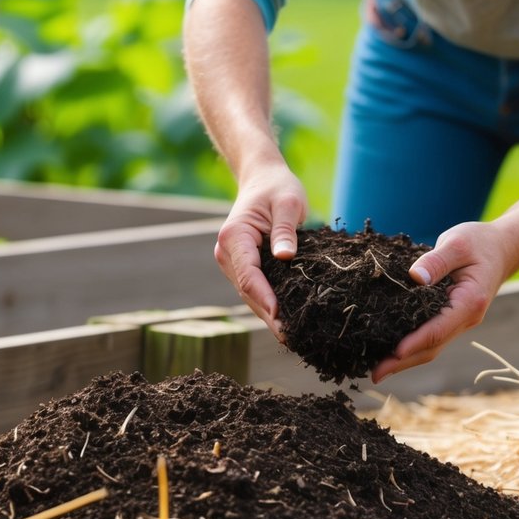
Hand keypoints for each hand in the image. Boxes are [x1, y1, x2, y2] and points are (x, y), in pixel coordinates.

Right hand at [213, 162, 307, 340]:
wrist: (263, 180)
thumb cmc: (277, 188)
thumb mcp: (288, 203)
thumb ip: (286, 230)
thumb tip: (285, 256)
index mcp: (234, 236)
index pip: (248, 273)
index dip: (264, 297)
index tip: (279, 316)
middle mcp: (227, 252)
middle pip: (248, 290)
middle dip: (268, 315)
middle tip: (291, 338)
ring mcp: (232, 261)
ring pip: (250, 294)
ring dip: (268, 315)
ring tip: (291, 337)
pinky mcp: (242, 266)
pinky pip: (255, 289)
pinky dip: (269, 304)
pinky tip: (287, 321)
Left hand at [371, 221, 515, 382]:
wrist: (501, 249)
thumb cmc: (479, 243)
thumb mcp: (457, 244)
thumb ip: (436, 261)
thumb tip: (415, 277)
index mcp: (470, 302)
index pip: (439, 329)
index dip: (416, 342)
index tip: (394, 352)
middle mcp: (466, 318)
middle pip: (433, 347)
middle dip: (403, 362)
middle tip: (375, 374)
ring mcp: (459, 322)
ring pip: (432, 347)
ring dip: (405, 361)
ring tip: (377, 370)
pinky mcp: (451, 319)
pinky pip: (431, 338)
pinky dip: (412, 348)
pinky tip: (391, 352)